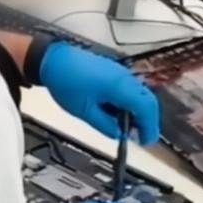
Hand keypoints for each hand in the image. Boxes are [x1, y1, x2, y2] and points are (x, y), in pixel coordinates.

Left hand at [40, 42, 160, 144]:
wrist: (53, 60)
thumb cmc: (66, 81)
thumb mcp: (85, 112)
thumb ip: (106, 126)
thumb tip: (119, 134)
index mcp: (120, 87)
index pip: (146, 108)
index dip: (149, 127)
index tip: (145, 141)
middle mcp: (124, 77)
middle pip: (147, 101)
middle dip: (146, 121)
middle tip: (139, 137)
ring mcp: (120, 73)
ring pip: (140, 95)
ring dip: (137, 112)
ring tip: (125, 127)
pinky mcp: (114, 72)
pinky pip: (130, 89)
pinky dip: (129, 103)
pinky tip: (116, 113)